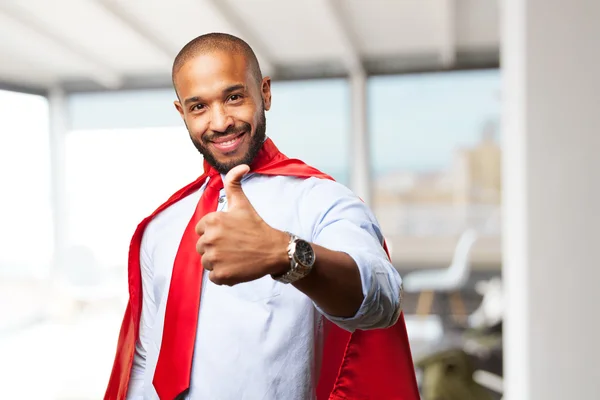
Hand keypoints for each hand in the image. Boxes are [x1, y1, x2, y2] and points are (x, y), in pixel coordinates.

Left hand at [195, 164, 288, 285]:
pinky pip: (214, 277)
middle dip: (216, 248)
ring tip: (236, 256)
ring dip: (219, 262)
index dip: (215, 232)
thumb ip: (234, 183)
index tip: (229, 233)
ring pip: (207, 262)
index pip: (201, 230)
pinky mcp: (221, 275)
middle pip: (202, 247)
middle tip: (234, 246)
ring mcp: (215, 258)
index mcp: (212, 220)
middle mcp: (210, 239)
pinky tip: (236, 267)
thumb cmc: (256, 226)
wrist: (274, 250)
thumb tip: (241, 165)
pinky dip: (223, 275)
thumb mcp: (242, 203)